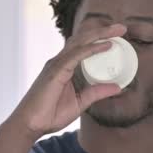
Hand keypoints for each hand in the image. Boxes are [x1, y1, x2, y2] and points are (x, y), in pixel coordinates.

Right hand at [8, 24, 126, 140]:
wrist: (30, 125)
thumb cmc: (49, 114)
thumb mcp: (80, 103)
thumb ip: (96, 93)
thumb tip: (118, 87)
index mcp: (64, 66)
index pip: (83, 46)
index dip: (99, 38)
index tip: (117, 36)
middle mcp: (59, 61)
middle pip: (83, 39)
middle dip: (103, 31)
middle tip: (121, 28)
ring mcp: (56, 64)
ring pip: (80, 42)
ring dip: (100, 34)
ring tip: (117, 31)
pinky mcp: (55, 71)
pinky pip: (76, 55)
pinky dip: (92, 49)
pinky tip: (105, 46)